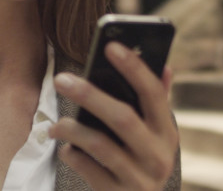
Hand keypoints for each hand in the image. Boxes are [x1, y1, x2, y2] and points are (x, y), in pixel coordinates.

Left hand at [49, 43, 177, 189]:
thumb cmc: (140, 162)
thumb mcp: (154, 137)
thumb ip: (156, 104)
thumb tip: (166, 66)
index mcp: (167, 133)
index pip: (154, 94)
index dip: (134, 68)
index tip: (110, 45)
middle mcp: (158, 156)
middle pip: (123, 118)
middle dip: (90, 95)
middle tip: (61, 79)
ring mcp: (139, 179)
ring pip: (101, 145)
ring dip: (73, 129)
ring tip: (55, 125)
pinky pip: (89, 169)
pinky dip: (73, 156)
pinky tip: (65, 149)